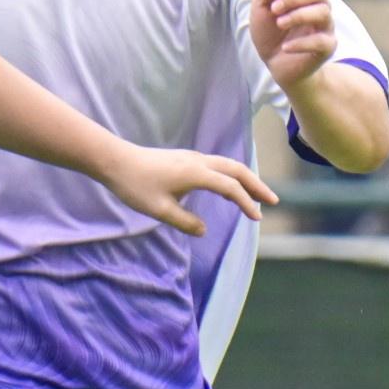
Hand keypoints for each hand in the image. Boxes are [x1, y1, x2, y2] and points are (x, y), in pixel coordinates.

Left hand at [98, 141, 275, 239]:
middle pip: (236, 170)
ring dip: (245, 179)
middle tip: (273, 201)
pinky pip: (217, 165)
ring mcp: (192, 158)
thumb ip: (184, 221)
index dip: (246, 203)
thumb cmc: (135, 185)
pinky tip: (230, 189)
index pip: (230, 188)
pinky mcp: (185, 159)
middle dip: (256, 185)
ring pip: (227, 165)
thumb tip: (204, 230)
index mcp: (196, 173)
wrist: (115, 161)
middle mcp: (198, 161)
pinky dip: (231, 176)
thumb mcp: (159, 210)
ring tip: (257, 195)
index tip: (257, 219)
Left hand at [248, 0, 338, 91]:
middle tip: (275, 10)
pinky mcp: (327, 46)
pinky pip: (321, 41)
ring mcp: (325, 26)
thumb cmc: (270, 32)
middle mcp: (319, 6)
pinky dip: (301, 43)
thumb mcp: (260, 8)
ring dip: (298, 16)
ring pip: (323, 12)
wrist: (275, 64)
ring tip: (280, 24)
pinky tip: (285, 47)